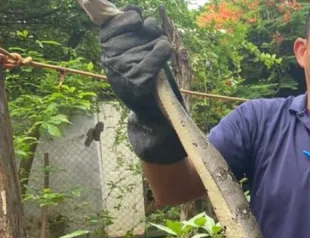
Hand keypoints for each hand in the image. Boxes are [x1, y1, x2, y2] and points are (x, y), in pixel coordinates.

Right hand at [99, 5, 185, 163]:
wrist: (153, 116)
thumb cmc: (145, 81)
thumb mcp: (132, 54)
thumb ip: (130, 33)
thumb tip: (134, 11)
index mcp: (106, 50)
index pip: (114, 21)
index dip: (131, 17)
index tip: (138, 21)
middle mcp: (111, 59)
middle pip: (138, 27)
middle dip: (150, 30)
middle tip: (152, 41)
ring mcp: (124, 70)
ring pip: (152, 38)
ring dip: (159, 41)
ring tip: (157, 55)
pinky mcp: (141, 79)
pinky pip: (159, 51)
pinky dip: (165, 49)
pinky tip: (164, 52)